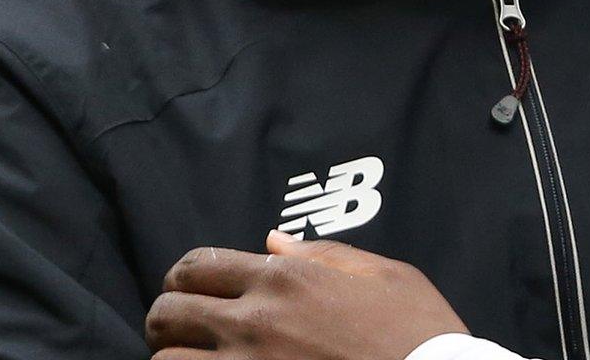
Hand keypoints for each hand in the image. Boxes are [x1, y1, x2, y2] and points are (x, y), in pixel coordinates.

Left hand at [146, 231, 465, 359]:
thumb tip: (273, 242)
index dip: (184, 277)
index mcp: (287, 280)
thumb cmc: (421, 333)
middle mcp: (255, 321)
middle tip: (184, 330)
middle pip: (168, 313)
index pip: (198, 265)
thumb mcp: (387, 276)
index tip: (191, 290)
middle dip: (168, 319)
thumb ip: (326, 255)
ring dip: (173, 359)